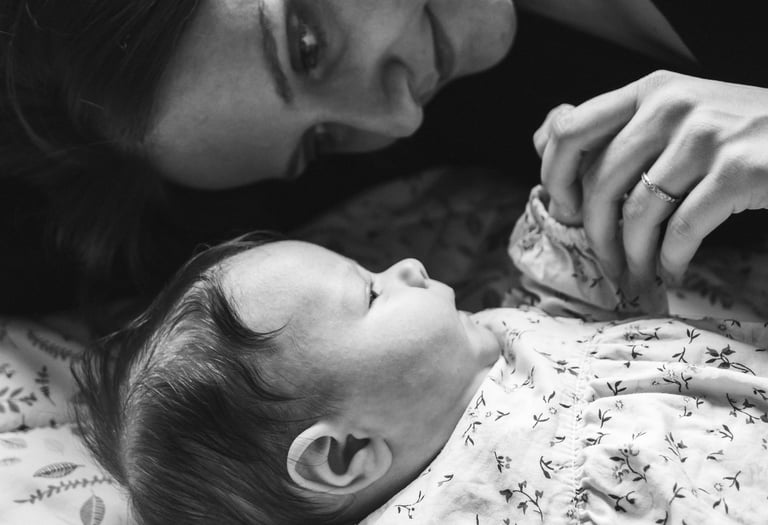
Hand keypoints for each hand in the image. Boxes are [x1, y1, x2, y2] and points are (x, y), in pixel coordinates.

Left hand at [533, 70, 767, 286]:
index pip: (570, 130)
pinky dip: (670, 259)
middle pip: (601, 182)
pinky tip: (672, 269)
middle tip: (605, 261)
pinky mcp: (737, 171)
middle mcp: (671, 106)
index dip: (554, 177)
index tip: (565, 209)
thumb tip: (541, 139)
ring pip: (639, 212)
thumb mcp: (669, 114)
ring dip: (632, 255)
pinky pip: (681, 230)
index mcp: (647, 91)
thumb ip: (611, 126)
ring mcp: (706, 136)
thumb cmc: (734, 132)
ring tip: (638, 272)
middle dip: (595, 233)